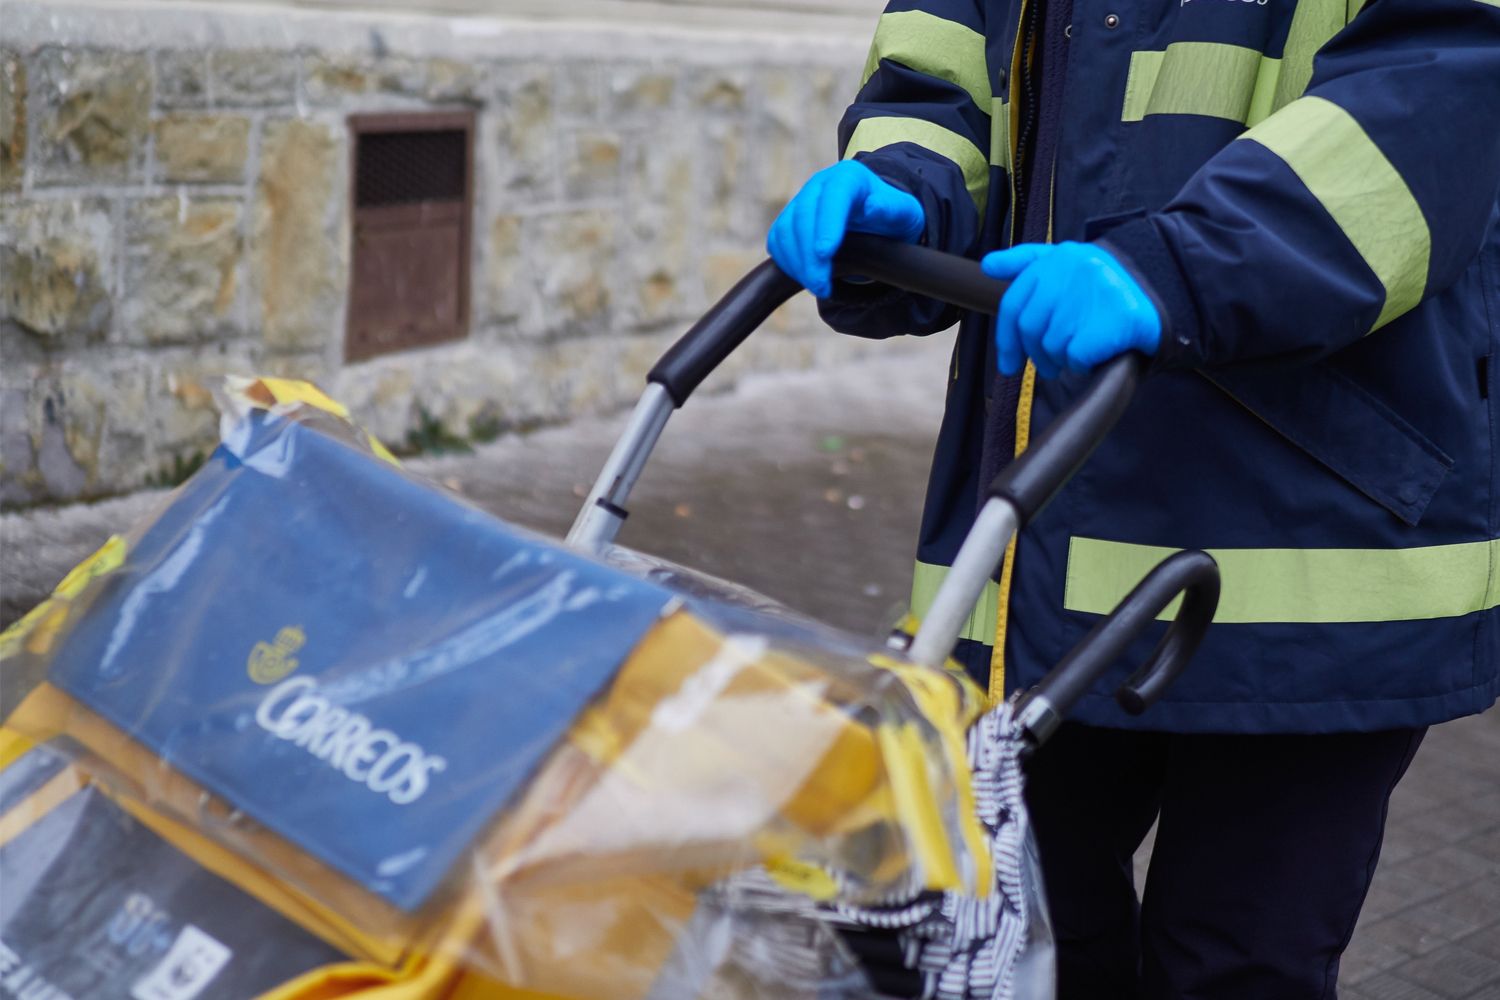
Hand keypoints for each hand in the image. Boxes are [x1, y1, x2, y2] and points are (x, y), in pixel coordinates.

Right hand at [767, 161, 925, 298]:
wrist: (875, 218)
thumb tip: (873, 206)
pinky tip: (804, 277)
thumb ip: (891, 208)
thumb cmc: (891, 217)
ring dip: (797, 263)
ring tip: (817, 287)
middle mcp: (820, 185)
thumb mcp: (903, 212)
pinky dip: (786, 261)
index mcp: (848, 178)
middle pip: (804, 216)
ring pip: (786, 230)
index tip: (825, 254)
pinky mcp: (789, 219)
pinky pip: (777, 240)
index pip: (834, 197)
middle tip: (821, 286)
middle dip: (809, 255)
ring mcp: (801, 201)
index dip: (827, 225)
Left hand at [982, 242, 1160, 378]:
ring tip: (1081, 351)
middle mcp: (1072, 270)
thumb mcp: (1067, 265)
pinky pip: (1076, 356)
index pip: (1014, 304)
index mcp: (1058, 257)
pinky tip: (1096, 355)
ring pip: (1052, 345)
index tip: (1008, 365)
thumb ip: (1026, 263)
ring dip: (1063, 359)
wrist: (1162, 292)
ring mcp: (1092, 293)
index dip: (1006, 340)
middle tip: (1048, 367)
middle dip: (1036, 354)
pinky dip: (1082, 364)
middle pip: (1030, 329)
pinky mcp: (1109, 319)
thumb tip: (987, 266)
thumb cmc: (1105, 289)